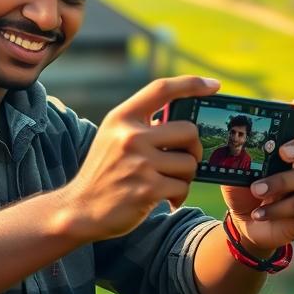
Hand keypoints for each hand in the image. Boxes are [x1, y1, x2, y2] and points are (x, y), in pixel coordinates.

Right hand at [62, 75, 216, 241]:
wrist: (81, 209)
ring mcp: (139, 163)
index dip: (191, 84)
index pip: (161, 89)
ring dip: (185, 177)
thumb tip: (184, 121)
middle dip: (193, 149)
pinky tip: (165, 199)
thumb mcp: (113, 137)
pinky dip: (178, 195)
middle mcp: (130, 136)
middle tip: (183, 161)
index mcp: (122, 118)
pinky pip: (182, 187)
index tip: (213, 85)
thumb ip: (142, 125)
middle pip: (188, 131)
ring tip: (167, 183)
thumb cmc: (104, 172)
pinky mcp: (147, 189)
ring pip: (189, 163)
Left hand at [222, 97, 293, 256]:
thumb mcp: (235, 167)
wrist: (245, 223)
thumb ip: (235, 151)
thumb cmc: (243, 188)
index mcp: (286, 144)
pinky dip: (275, 209)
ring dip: (278, 182)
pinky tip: (258, 213)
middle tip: (283, 152)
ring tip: (256, 189)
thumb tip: (226, 134)